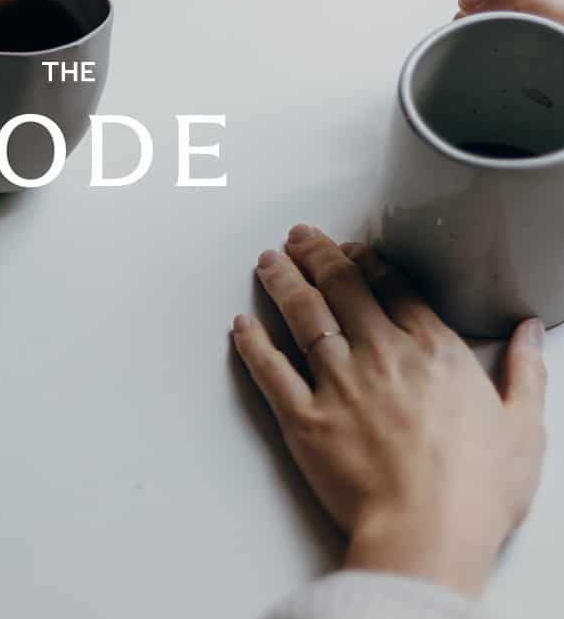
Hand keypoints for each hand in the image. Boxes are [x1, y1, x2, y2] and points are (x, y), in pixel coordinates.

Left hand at [232, 225, 546, 597]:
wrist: (429, 534)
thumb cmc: (476, 489)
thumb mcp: (524, 426)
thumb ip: (526, 370)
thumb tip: (530, 332)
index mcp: (431, 351)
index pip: (391, 286)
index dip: (365, 260)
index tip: (350, 249)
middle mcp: (379, 354)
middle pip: (340, 286)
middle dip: (315, 254)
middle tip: (298, 236)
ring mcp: (337, 382)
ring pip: (302, 314)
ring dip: (281, 281)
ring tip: (267, 261)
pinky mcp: (303, 416)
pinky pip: (270, 370)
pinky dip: (252, 343)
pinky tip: (240, 324)